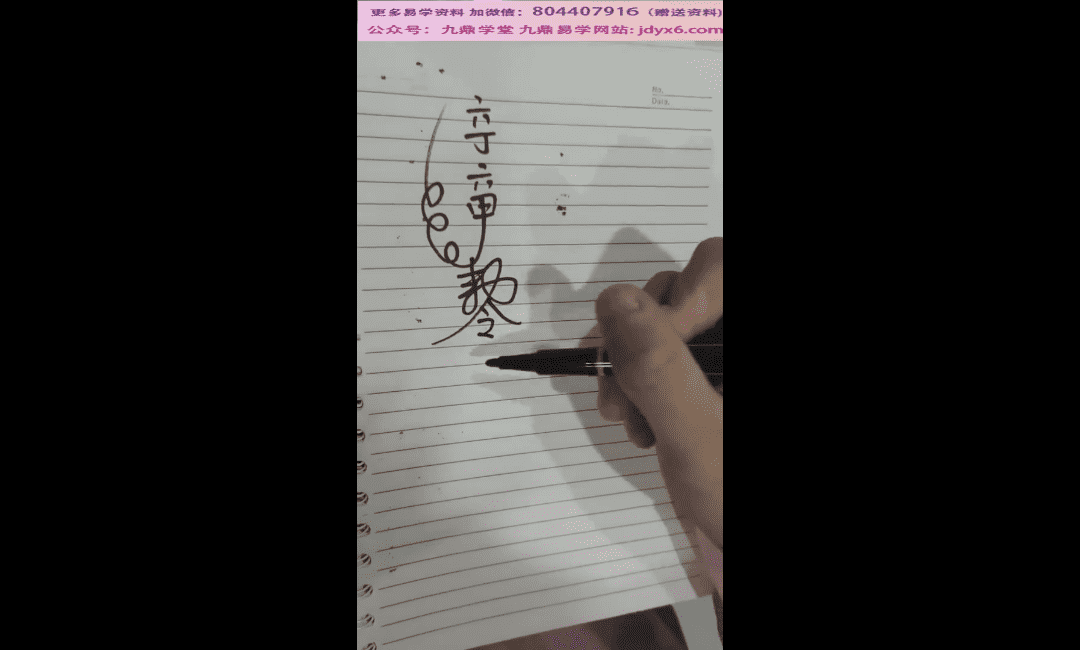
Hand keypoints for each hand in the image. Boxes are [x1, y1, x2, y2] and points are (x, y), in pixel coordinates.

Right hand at [579, 238, 723, 556]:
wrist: (748, 545)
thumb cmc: (735, 498)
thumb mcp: (695, 437)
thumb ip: (657, 366)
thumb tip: (615, 297)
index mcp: (747, 340)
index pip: (717, 268)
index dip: (679, 298)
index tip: (650, 359)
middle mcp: (733, 338)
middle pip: (683, 291)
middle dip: (638, 339)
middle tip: (619, 395)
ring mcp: (719, 356)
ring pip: (663, 323)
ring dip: (630, 366)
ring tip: (627, 420)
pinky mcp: (706, 375)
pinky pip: (660, 352)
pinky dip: (639, 382)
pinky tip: (640, 424)